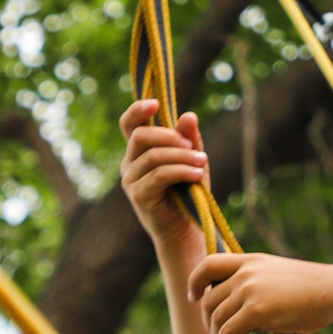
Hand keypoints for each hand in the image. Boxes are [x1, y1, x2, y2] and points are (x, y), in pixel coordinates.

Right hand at [118, 99, 209, 261]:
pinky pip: (159, 175)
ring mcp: (131, 181)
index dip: (137, 110)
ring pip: (153, 156)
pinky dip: (182, 171)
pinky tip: (199, 175)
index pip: (129, 124)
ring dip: (182, 156)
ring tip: (203, 162)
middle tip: (193, 147)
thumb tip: (188, 115)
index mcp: (139, 151)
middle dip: (170, 136)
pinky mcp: (139, 196)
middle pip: (141, 136)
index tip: (155, 103)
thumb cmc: (188, 193)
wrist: (185, 230)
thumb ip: (189, 139)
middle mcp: (130, 164)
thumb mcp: (192, 160)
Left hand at [188, 251, 332, 333]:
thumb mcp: (277, 272)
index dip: (195, 281)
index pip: (209, 263)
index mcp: (250, 261)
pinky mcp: (256, 312)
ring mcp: (249, 291)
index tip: (194, 296)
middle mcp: (245, 274)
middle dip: (207, 320)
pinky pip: (227, 332)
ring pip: (215, 317)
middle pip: (208, 298)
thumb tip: (242, 300)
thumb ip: (256, 279)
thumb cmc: (313, 287)